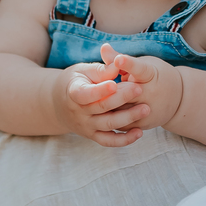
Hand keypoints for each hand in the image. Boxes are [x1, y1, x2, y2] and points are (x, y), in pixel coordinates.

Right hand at [54, 47, 182, 146]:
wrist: (59, 104)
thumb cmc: (77, 81)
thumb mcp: (84, 71)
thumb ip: (102, 70)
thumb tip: (119, 64)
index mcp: (74, 93)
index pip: (85, 94)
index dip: (100, 90)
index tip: (115, 83)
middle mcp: (79, 112)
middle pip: (101, 108)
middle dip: (121, 98)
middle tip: (139, 88)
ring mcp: (86, 126)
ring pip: (108, 125)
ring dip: (128, 118)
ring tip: (146, 108)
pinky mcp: (93, 135)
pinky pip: (109, 141)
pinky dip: (124, 140)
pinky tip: (139, 132)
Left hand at [95, 46, 184, 133]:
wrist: (178, 99)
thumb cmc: (155, 75)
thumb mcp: (143, 64)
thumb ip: (120, 59)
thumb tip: (103, 47)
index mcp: (151, 74)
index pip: (140, 68)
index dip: (128, 64)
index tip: (119, 59)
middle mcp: (152, 93)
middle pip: (127, 92)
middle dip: (111, 90)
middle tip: (96, 88)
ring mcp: (148, 111)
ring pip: (122, 110)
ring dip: (108, 107)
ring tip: (94, 102)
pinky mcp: (144, 124)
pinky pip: (123, 124)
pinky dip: (111, 119)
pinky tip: (101, 114)